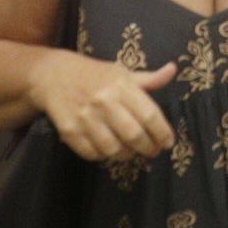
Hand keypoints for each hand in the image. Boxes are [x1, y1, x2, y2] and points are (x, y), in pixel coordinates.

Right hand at [32, 51, 177, 162]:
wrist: (54, 74)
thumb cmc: (95, 75)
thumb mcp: (122, 72)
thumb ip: (149, 79)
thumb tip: (173, 70)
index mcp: (121, 85)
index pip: (150, 115)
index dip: (162, 133)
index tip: (168, 142)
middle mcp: (104, 101)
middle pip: (134, 135)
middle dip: (148, 148)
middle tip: (152, 151)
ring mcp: (85, 117)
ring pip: (113, 149)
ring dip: (126, 155)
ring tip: (131, 151)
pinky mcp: (69, 130)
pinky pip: (92, 154)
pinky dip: (103, 156)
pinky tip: (109, 150)